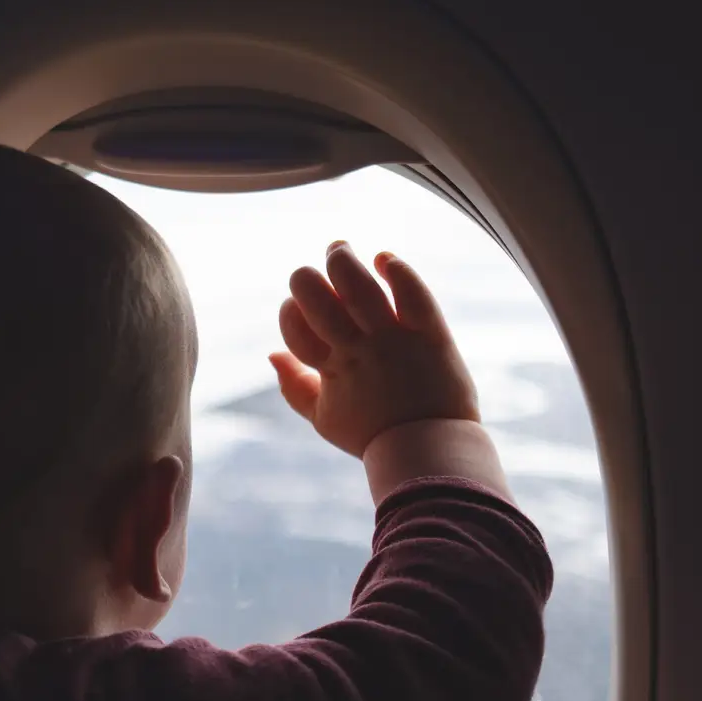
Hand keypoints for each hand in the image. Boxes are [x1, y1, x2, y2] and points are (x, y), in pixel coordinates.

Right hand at [269, 242, 481, 458]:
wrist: (430, 452)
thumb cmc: (373, 436)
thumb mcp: (322, 418)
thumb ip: (293, 386)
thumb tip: (271, 354)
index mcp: (330, 369)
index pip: (294, 326)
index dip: (290, 311)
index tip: (302, 310)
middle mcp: (357, 349)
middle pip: (317, 298)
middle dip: (307, 276)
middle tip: (317, 268)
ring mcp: (394, 340)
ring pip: (359, 286)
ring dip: (343, 260)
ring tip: (338, 248)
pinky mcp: (430, 335)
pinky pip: (412, 294)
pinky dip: (396, 270)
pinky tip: (384, 259)